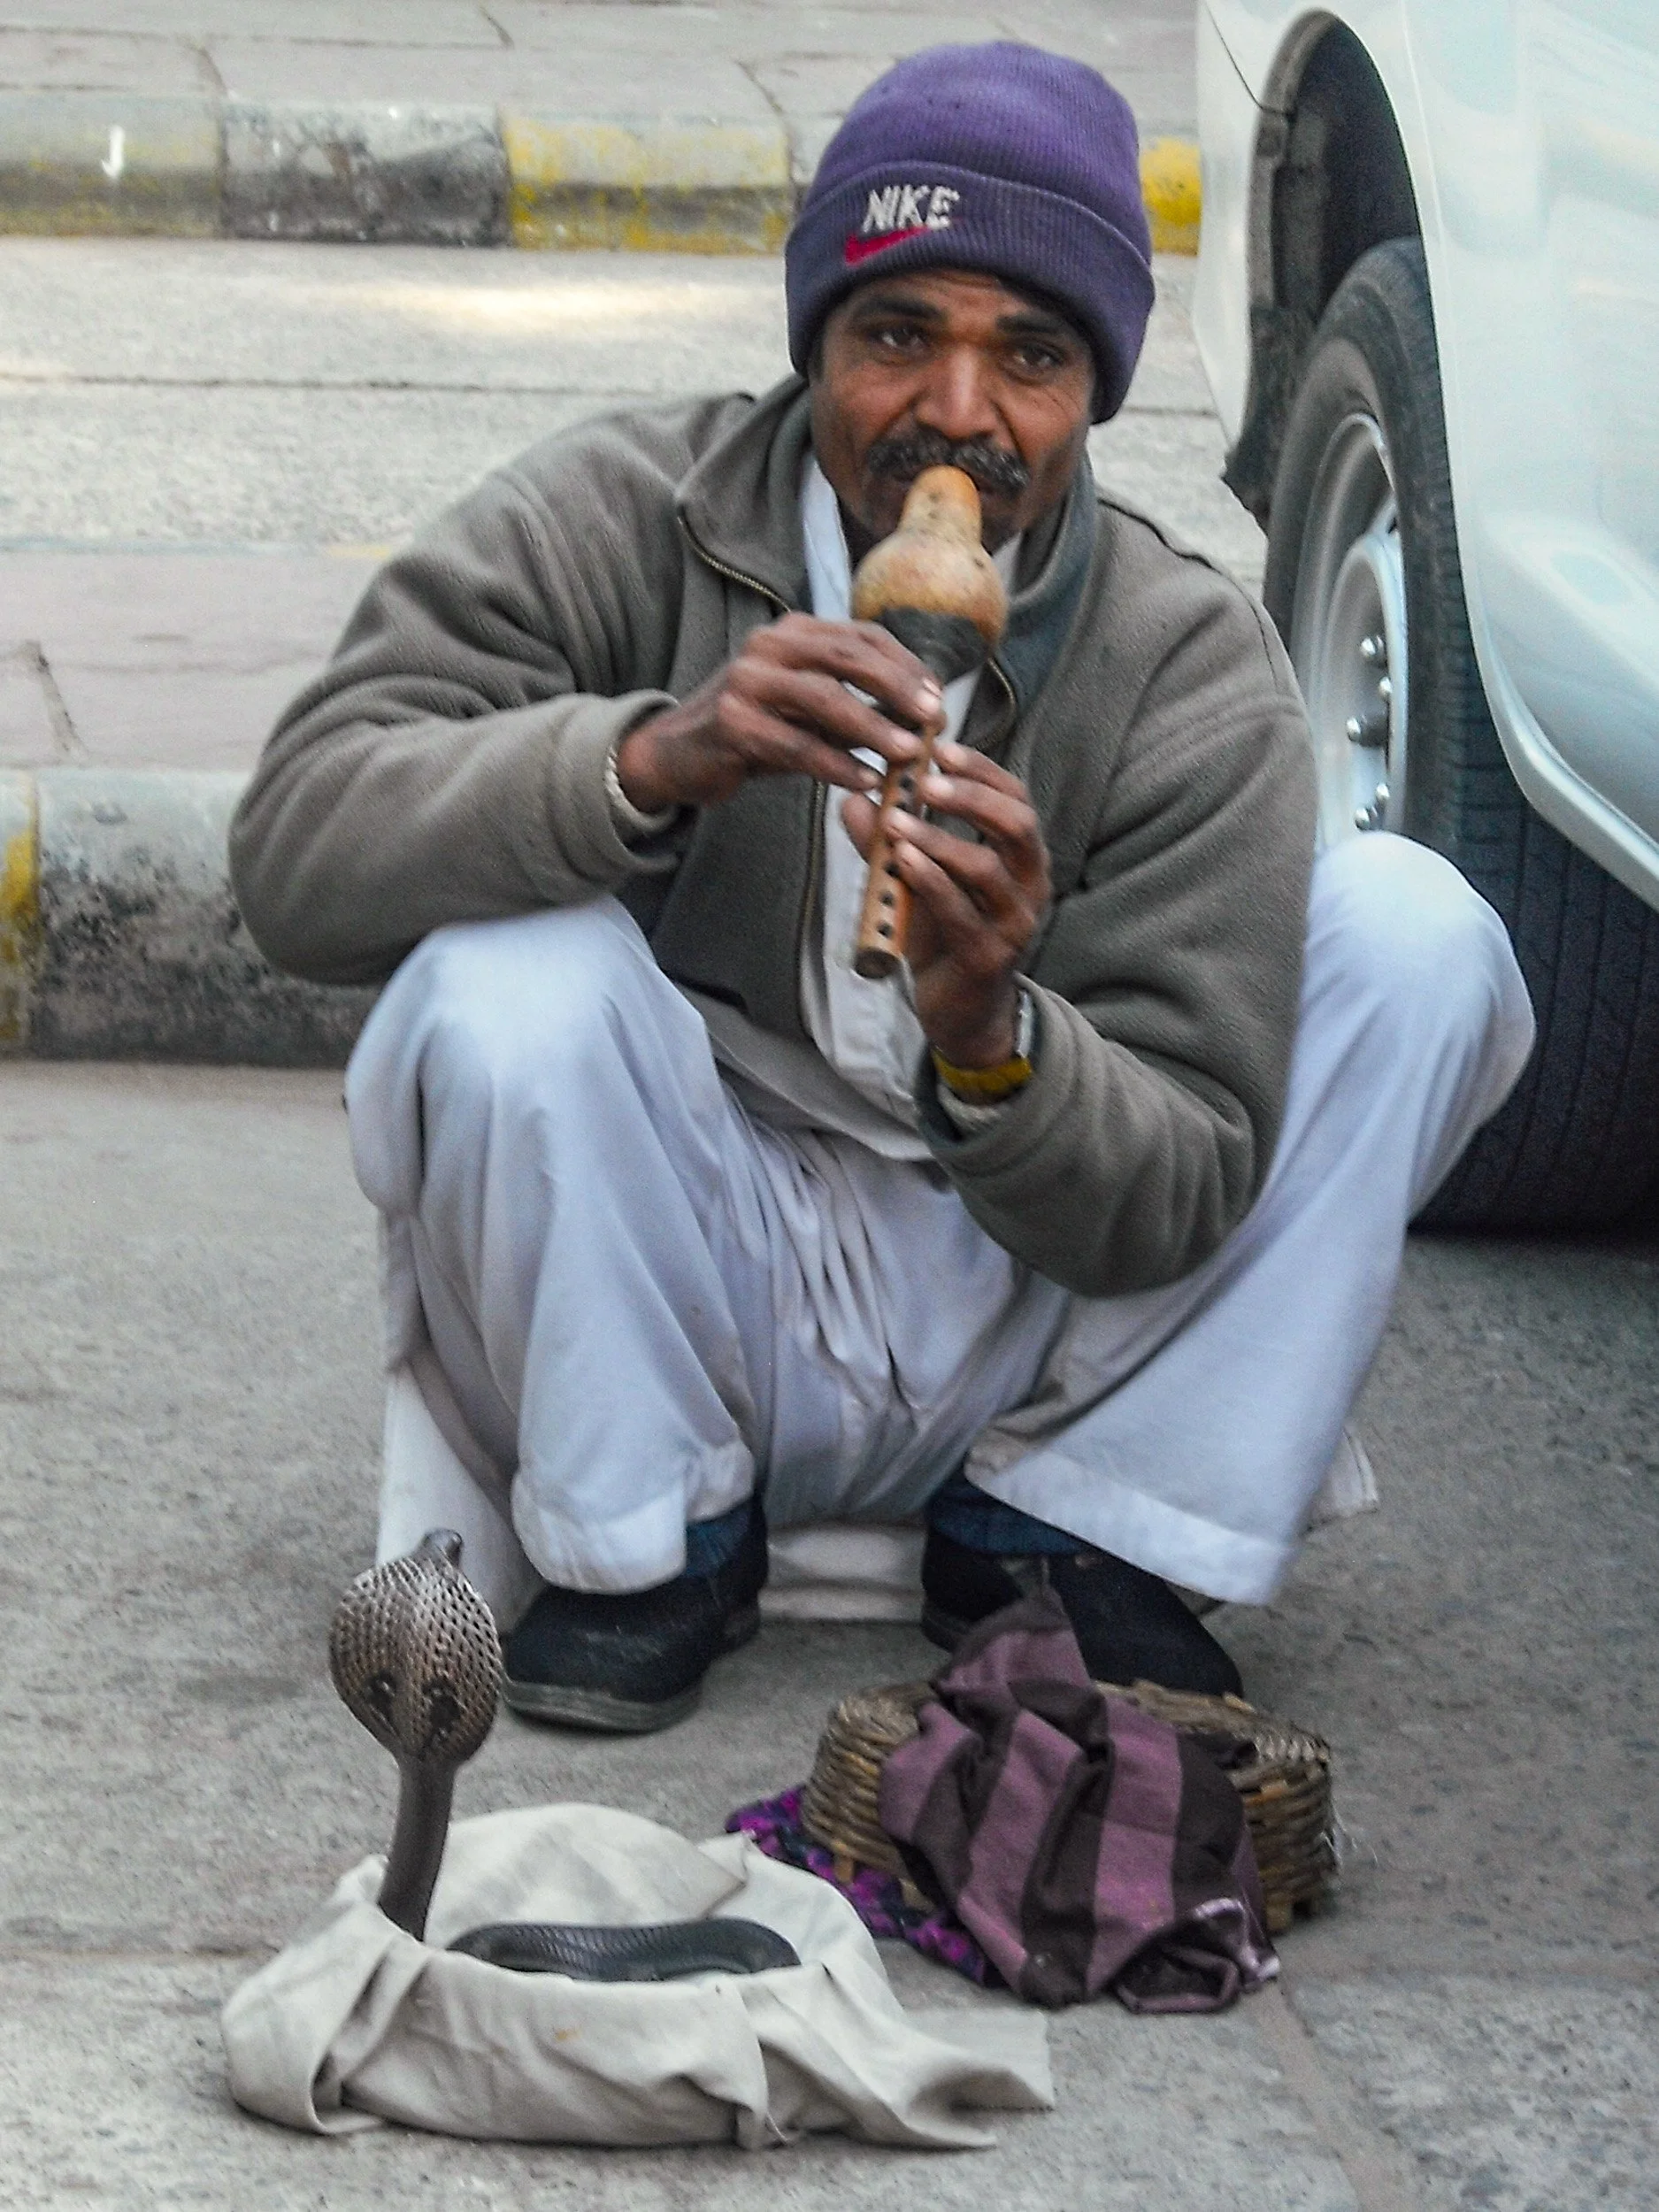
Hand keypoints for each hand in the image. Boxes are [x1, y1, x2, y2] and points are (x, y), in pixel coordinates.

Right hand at [614, 614, 943, 813]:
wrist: (675, 753)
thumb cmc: (753, 731)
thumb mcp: (806, 710)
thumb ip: (854, 704)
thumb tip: (922, 716)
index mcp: (793, 633)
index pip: (863, 637)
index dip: (907, 666)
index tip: (939, 698)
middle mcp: (769, 646)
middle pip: (849, 658)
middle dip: (898, 688)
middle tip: (934, 718)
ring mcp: (747, 681)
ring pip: (824, 699)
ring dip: (873, 726)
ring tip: (908, 752)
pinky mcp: (731, 722)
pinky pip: (796, 744)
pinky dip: (836, 764)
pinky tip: (865, 781)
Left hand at [842, 740, 1050, 1067]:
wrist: (962, 1013)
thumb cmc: (947, 937)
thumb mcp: (916, 882)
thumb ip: (888, 843)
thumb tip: (852, 798)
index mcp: (1022, 857)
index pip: (1014, 798)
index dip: (981, 770)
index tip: (940, 747)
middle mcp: (1030, 885)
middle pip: (1017, 824)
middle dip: (971, 796)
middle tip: (924, 780)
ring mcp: (1014, 924)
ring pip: (987, 867)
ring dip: (939, 839)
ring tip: (897, 822)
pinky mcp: (989, 957)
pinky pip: (962, 913)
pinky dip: (931, 882)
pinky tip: (903, 861)